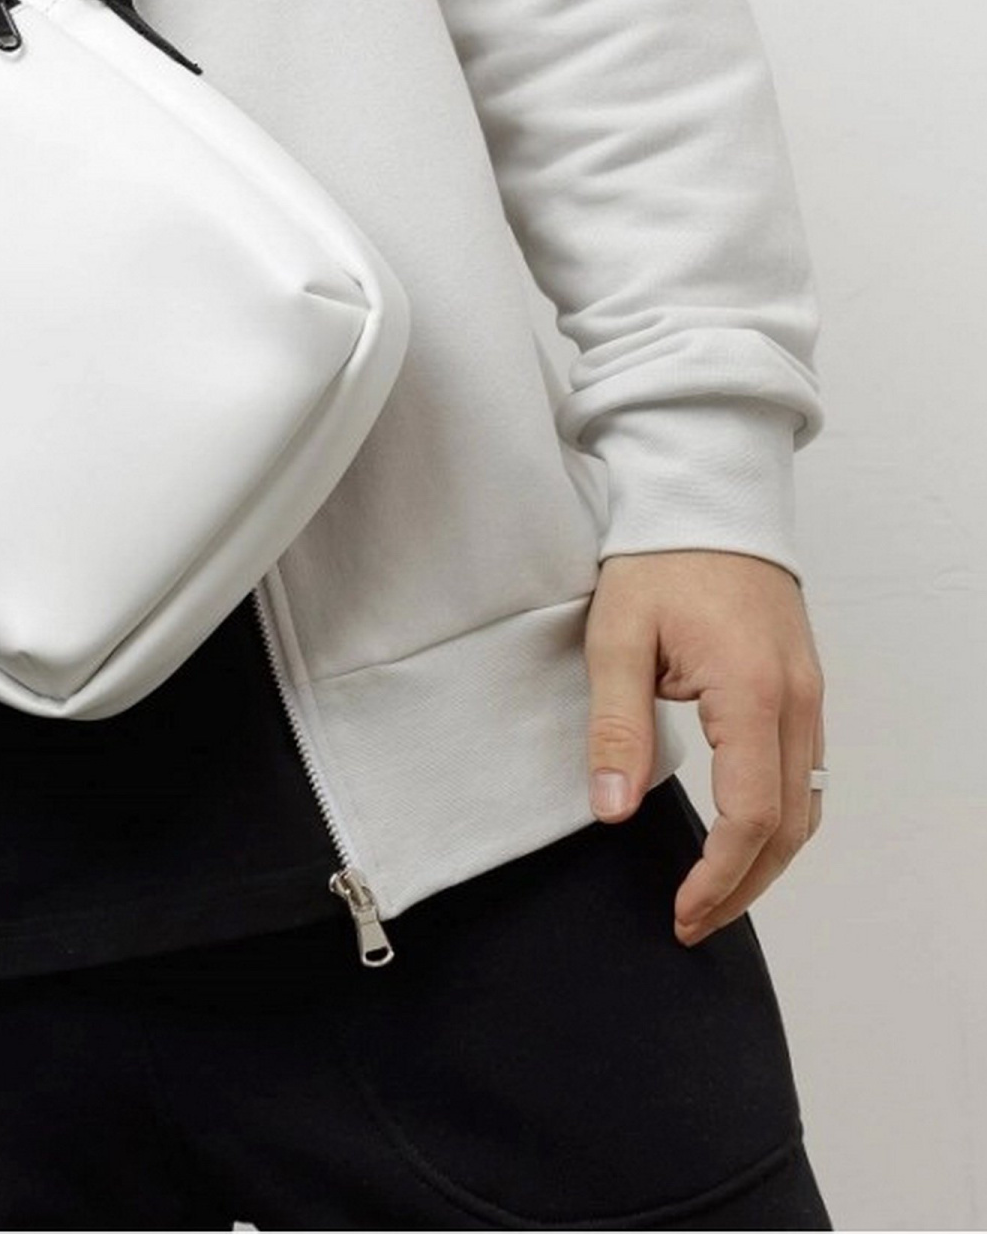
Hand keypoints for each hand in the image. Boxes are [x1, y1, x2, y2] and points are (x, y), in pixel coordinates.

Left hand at [582, 547, 825, 947]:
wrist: (706, 499)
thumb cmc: (659, 560)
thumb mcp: (617, 637)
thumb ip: (616, 726)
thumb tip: (612, 810)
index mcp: (752, 693)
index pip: (752, 816)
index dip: (719, 876)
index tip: (681, 911)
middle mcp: (798, 703)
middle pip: (790, 828)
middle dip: (744, 887)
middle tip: (693, 922)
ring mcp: (810, 697)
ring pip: (807, 808)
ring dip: (766, 862)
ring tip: (713, 896)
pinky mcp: (805, 690)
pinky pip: (806, 775)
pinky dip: (779, 821)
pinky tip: (741, 838)